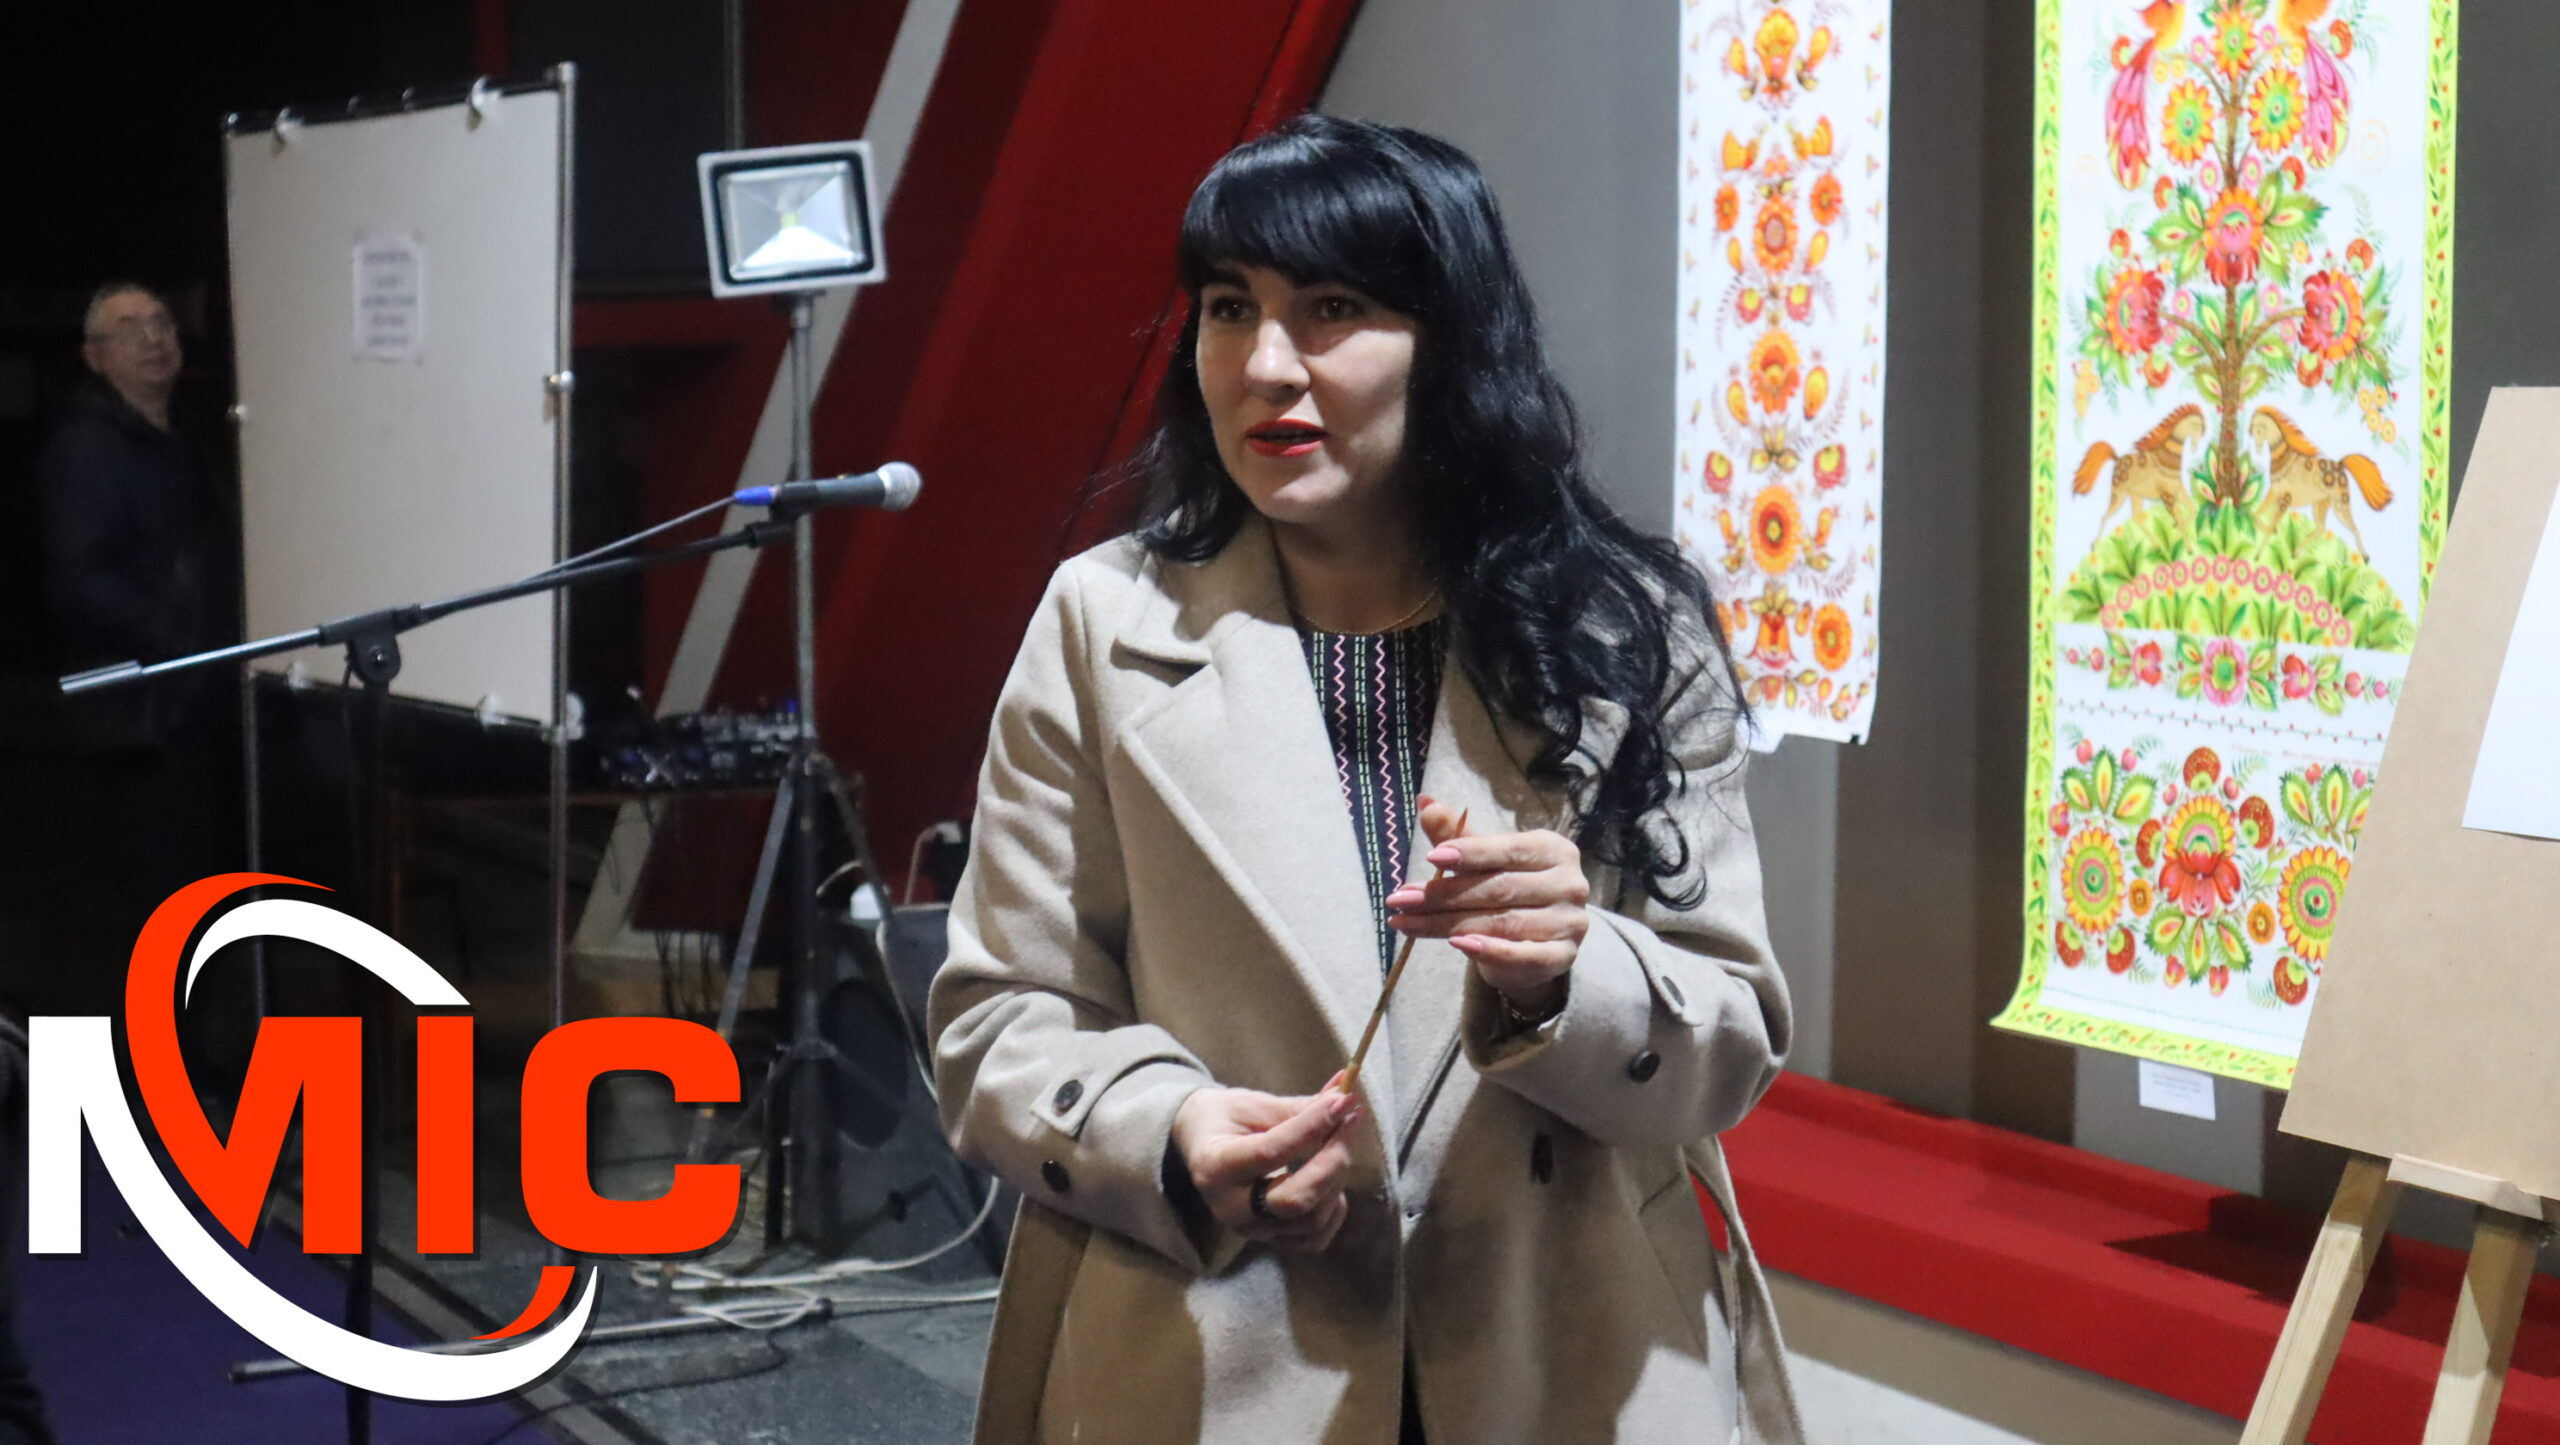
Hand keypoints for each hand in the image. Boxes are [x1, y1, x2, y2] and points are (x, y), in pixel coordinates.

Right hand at [1170, 1081, 1360, 1251]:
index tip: (1343, 1101)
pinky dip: (1333, 1210)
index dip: (1313, 1125)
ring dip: (1337, 1180)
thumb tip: (1343, 1098)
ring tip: (1339, 1144)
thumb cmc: (1226, 1118)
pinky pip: (1315, 1238)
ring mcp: (1252, 1231)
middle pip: (1294, 1200)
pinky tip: (1331, 1181)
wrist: (1202, 1145)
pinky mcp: (1272, 1241)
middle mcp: (1230, 1208)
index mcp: (1216, 1166)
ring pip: (1311, 1221)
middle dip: (1332, 1161)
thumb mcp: (1253, 1104)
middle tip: (1348, 1122)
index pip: (1272, 1151)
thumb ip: (1298, 1108)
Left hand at [1386, 795, 1587, 1012]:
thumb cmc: (1508, 892)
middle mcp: (1570, 884)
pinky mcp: (1564, 957)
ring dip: (1448, 924)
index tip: (1430, 856)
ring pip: (1503, 923)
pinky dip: (1491, 951)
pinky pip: (1525, 956)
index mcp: (1553, 850)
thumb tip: (1424, 802)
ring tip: (1407, 923)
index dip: (1470, 852)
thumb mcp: (1485, 861)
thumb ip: (1459, 836)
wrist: (1534, 945)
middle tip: (1401, 898)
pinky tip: (1457, 945)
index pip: (1509, 850)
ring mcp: (1570, 923)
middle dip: (1444, 894)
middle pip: (1499, 889)